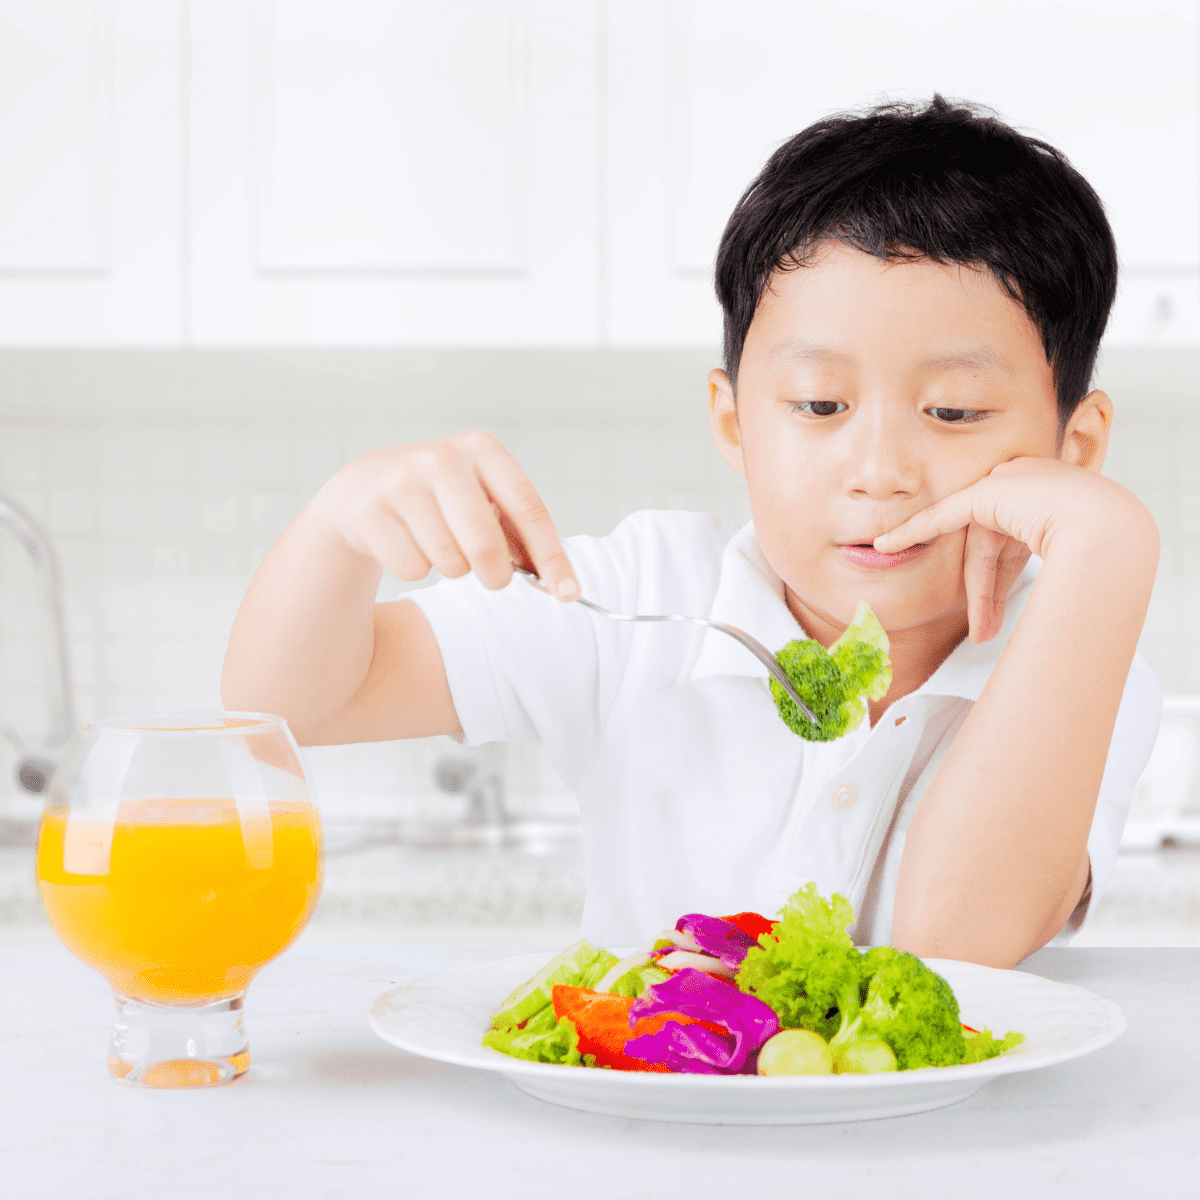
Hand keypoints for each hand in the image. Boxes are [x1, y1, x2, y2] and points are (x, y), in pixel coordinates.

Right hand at [310, 431, 578, 598]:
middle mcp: (441, 458)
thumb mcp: (481, 500)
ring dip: (452, 569)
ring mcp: (401, 482)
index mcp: (482, 450)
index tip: (570, 594)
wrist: (363, 489)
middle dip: (496, 574)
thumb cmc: (441, 501)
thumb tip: (560, 584)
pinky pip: (413, 568)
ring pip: (449, 562)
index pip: (528, 508)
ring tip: (438, 544)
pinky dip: (416, 569)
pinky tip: (405, 543)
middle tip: (494, 579)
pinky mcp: (369, 510)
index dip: (552, 556)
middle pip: (486, 543)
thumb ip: (519, 536)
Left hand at [873, 457, 1141, 642]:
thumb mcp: (1075, 564)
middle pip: (995, 549)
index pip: (1015, 546)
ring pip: (980, 548)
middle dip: (988, 594)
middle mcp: (1029, 485)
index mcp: (1052, 501)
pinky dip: (914, 531)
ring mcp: (1009, 482)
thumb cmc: (1106, 550)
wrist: (1112, 525)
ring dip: (979, 592)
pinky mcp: (989, 490)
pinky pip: (944, 516)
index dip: (998, 581)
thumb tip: (1059, 619)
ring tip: (977, 632)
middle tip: (984, 635)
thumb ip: (1055, 575)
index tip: (987, 610)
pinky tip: (887, 544)